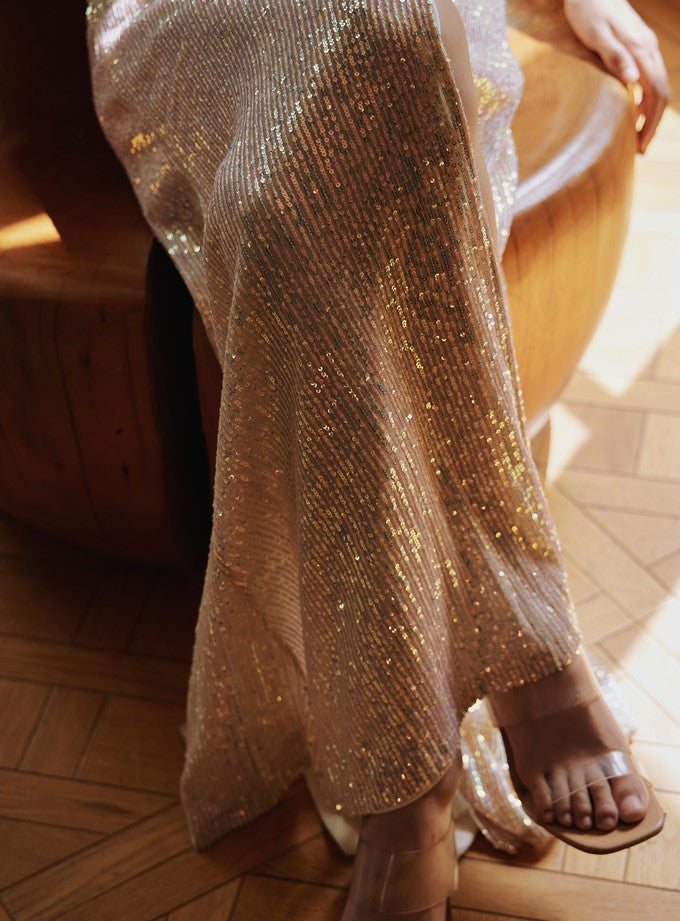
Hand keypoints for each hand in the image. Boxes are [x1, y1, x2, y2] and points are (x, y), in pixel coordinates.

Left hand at [563, 0, 669, 152]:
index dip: (651, 123)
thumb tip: (632, 81)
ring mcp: (643, 48)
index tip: (640, 147)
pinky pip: (647, 80)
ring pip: (656, 88)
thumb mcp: (597, 35)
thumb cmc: (588, 10)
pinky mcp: (636, 48)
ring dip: (649, 115)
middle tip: (639, 151)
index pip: (656, 94)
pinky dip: (643, 101)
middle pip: (660, 94)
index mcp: (642, 50)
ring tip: (636, 139)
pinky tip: (631, 114)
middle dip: (652, 124)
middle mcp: (648, 50)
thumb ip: (615, 57)